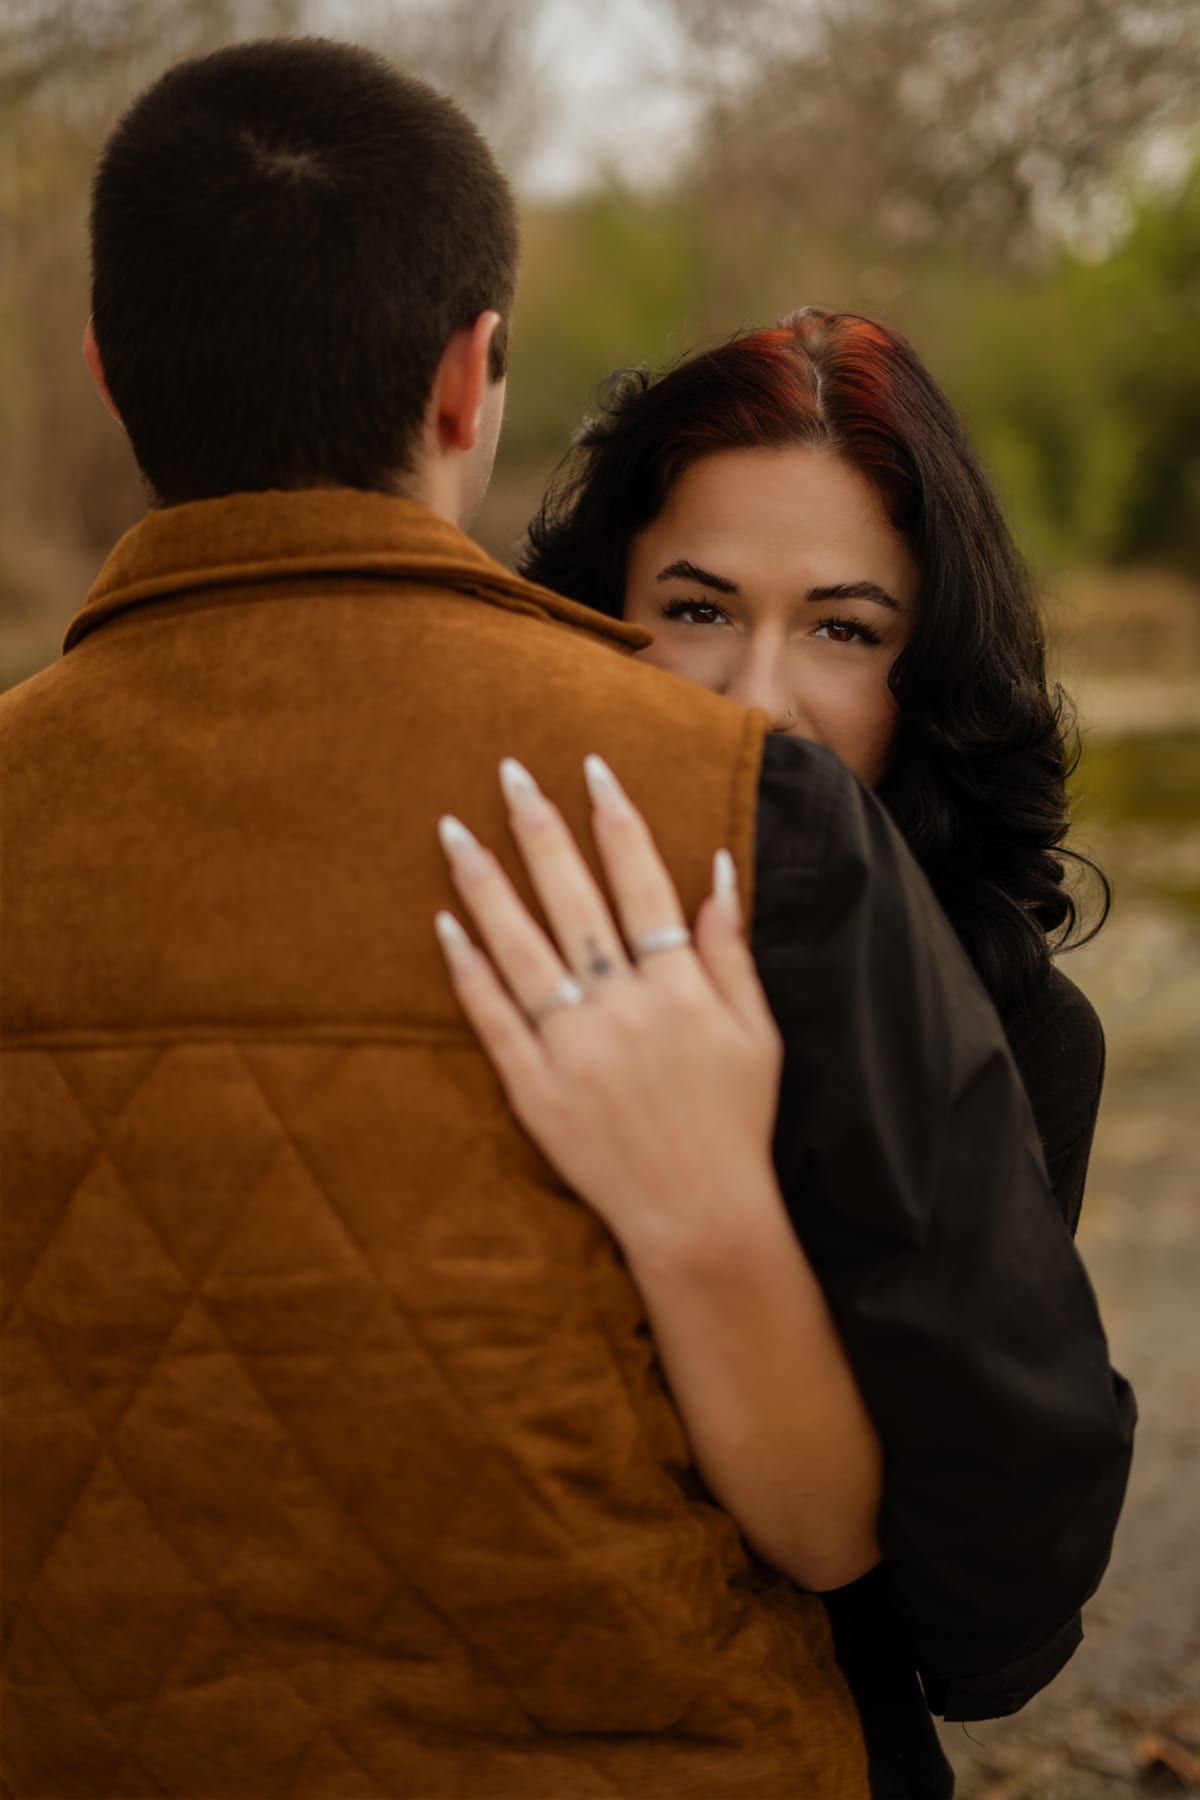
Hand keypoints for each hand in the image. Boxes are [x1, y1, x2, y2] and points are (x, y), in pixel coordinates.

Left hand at [433, 754, 783, 1258]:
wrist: (699, 1215)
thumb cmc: (735, 1121)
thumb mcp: (756, 1032)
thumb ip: (730, 951)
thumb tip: (717, 871)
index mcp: (677, 986)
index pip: (641, 881)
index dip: (615, 819)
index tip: (591, 767)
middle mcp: (621, 1005)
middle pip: (572, 898)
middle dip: (539, 827)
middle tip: (506, 771)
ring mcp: (572, 1046)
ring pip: (520, 948)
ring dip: (485, 885)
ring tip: (452, 830)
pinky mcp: (533, 1089)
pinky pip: (492, 1018)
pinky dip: (468, 971)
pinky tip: (445, 925)